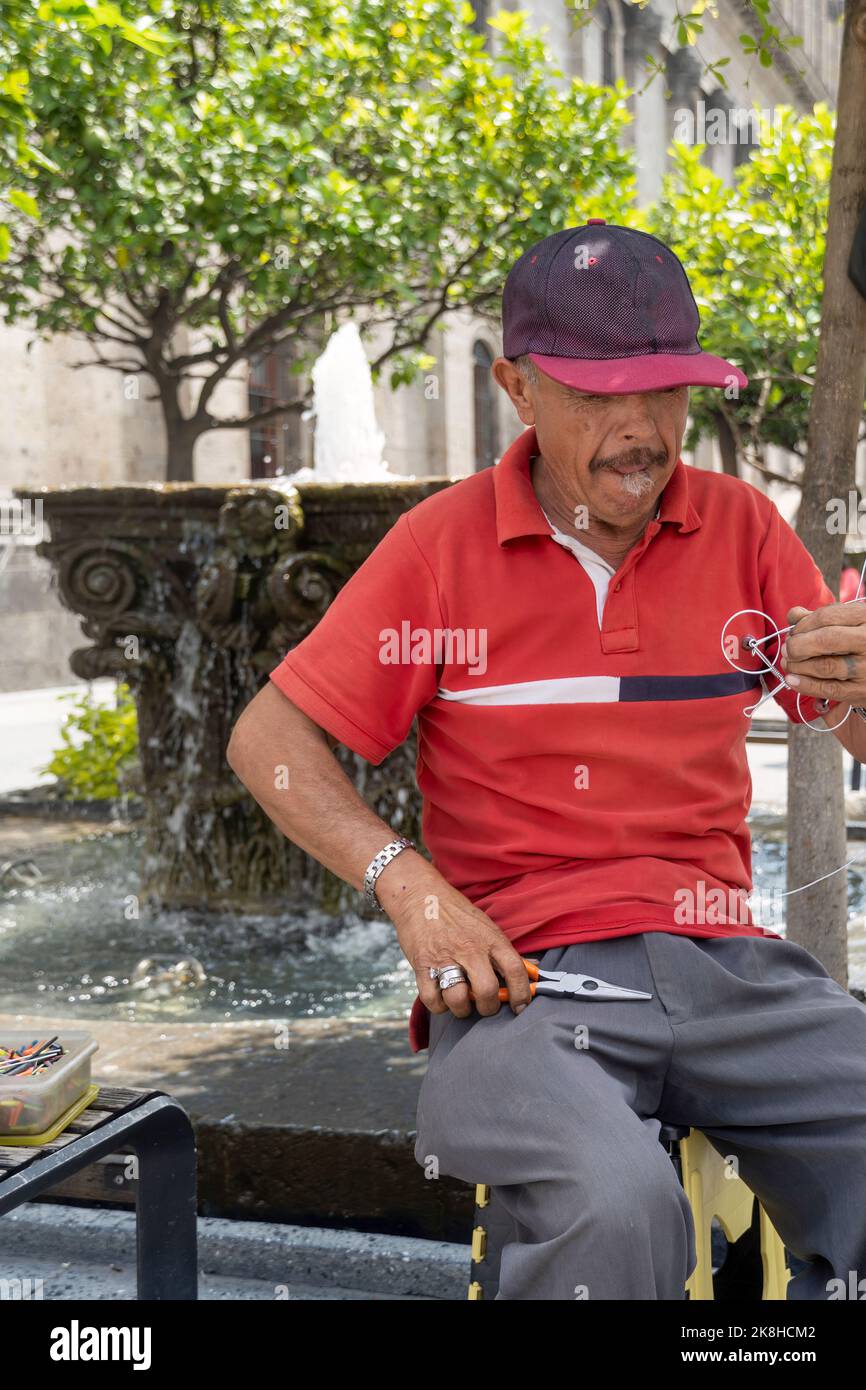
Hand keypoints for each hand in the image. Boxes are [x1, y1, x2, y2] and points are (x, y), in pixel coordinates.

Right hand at [376, 855, 532, 1019]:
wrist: (419, 896)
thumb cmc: (456, 913)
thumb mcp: (486, 926)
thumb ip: (505, 951)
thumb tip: (534, 969)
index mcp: (490, 939)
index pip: (515, 970)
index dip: (522, 993)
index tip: (520, 1007)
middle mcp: (470, 949)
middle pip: (487, 990)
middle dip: (489, 1007)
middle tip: (485, 1006)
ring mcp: (445, 958)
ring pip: (458, 999)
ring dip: (462, 1009)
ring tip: (462, 1002)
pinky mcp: (422, 965)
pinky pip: (432, 1000)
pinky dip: (439, 1006)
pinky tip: (443, 997)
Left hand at [781, 601, 865, 705]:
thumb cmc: (861, 639)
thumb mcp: (849, 621)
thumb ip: (821, 617)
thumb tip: (794, 615)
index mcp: (864, 618)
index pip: (825, 617)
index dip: (802, 625)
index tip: (792, 633)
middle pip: (824, 641)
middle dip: (797, 646)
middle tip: (787, 650)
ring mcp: (865, 667)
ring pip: (823, 666)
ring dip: (798, 666)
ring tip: (788, 664)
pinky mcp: (861, 690)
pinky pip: (829, 689)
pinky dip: (806, 685)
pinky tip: (792, 680)